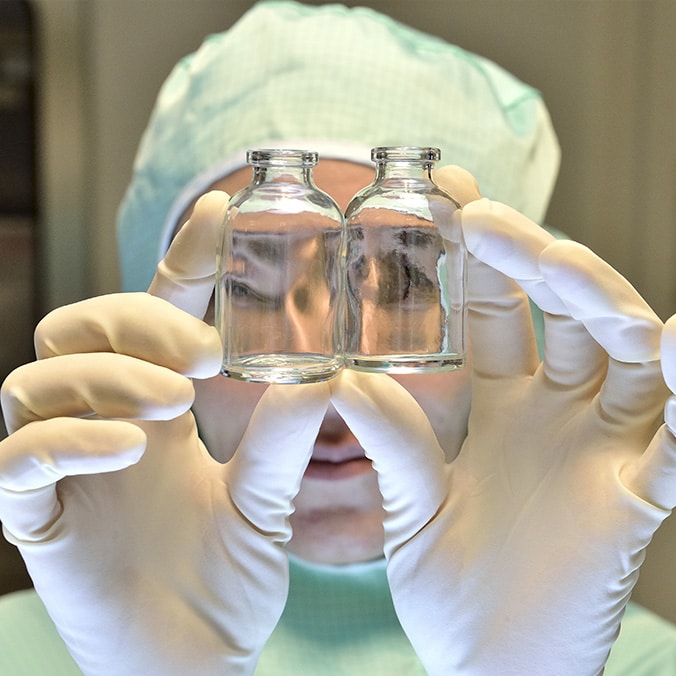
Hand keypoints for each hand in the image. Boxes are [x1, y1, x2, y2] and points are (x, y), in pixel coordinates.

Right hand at [0, 192, 329, 674]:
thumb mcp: (267, 499)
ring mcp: (62, 469)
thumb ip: (284, 439)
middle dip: (135, 322)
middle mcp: (103, 423)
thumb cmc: (228, 577)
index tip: (223, 212)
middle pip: (77, 325)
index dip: (184, 260)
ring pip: (34, 380)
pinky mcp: (33, 520)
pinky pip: (15, 461)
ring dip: (104, 377)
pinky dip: (65, 441)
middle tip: (201, 354)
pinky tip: (128, 447)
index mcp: (157, 407)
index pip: (159, 313)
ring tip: (170, 402)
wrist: (196, 663)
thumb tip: (323, 373)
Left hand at [330, 171, 675, 673]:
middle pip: (563, 313)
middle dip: (533, 262)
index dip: (478, 258)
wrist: (487, 666)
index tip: (446, 202)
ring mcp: (600, 448)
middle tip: (489, 221)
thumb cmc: (446, 586)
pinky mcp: (635, 499)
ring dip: (602, 303)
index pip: (495, 310)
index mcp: (499, 404)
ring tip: (559, 265)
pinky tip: (675, 342)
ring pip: (624, 355)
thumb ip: (389, 444)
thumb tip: (345, 381)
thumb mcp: (408, 505)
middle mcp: (555, 411)